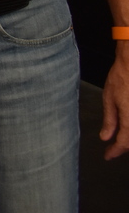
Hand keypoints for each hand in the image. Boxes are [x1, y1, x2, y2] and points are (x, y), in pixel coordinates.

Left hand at [102, 44, 128, 158]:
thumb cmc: (122, 77)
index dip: (115, 151)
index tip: (108, 155)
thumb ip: (109, 120)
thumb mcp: (109, 99)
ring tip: (120, 140)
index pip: (124, 143)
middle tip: (113, 149)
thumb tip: (105, 136)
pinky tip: (126, 126)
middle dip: (124, 146)